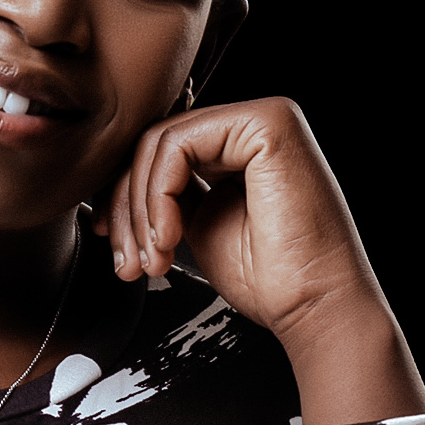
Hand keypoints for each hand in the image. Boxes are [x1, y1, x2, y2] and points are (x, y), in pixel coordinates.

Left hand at [92, 95, 424, 424]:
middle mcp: (253, 125)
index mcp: (241, 146)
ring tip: (152, 260)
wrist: (313, 305)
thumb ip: (166, 197)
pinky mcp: (267, 124)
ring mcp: (263, 118)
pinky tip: (171, 237)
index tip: (111, 242)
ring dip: (140, 210)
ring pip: (160, 142)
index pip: (161, 151)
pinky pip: (179, 145)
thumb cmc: (269, 279)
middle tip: (127, 263)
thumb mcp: (198, 227)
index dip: (125, 195)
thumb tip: (113, 189)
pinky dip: (159, 195)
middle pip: (155, 143)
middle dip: (126, 207)